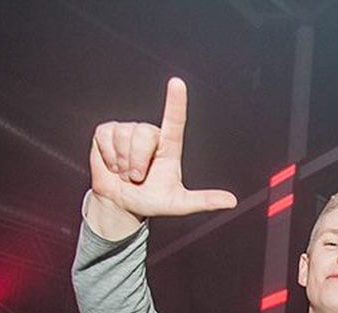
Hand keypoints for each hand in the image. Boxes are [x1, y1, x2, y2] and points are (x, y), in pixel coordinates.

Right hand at [89, 78, 236, 220]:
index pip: (175, 120)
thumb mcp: (179, 204)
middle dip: (137, 162)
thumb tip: (232, 201)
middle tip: (137, 177)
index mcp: (169, 147)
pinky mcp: (107, 131)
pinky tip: (112, 164)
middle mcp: (150, 135)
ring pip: (124, 136)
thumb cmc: (151, 200)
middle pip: (144, 134)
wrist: (121, 204)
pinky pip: (105, 137)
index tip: (177, 83)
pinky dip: (107, 156)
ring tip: (125, 172)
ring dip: (122, 162)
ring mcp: (128, 131)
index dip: (175, 101)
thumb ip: (204, 201)